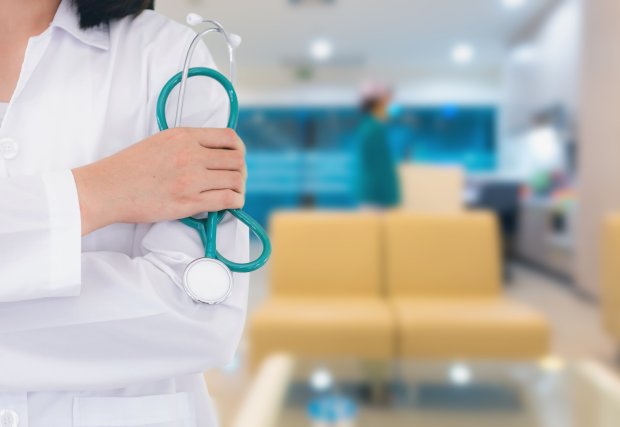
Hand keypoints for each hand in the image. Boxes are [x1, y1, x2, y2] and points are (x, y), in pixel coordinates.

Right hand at [73, 128, 245, 235]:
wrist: (107, 189)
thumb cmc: (129, 168)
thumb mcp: (160, 142)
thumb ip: (186, 143)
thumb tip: (211, 153)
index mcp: (184, 136)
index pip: (229, 137)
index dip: (239, 149)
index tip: (236, 158)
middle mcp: (190, 154)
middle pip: (237, 159)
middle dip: (241, 170)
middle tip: (236, 179)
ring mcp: (191, 179)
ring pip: (235, 180)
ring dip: (240, 187)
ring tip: (233, 193)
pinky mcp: (188, 202)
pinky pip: (226, 200)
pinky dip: (235, 202)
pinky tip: (231, 204)